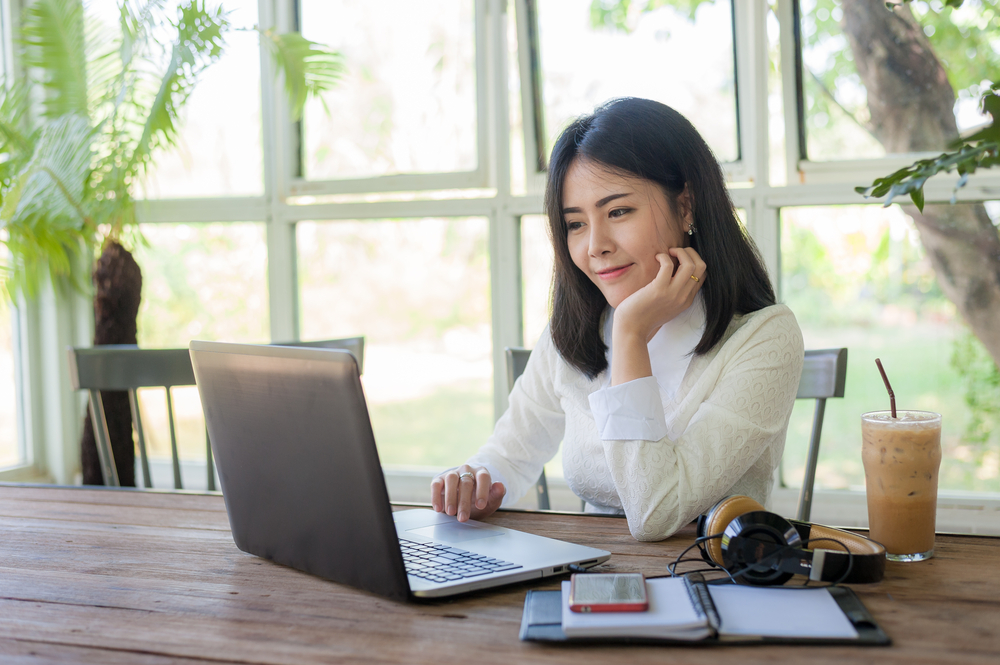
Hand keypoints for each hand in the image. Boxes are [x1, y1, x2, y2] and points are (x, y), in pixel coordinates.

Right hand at [430, 465, 505, 521]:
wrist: (465, 499)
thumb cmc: (479, 499)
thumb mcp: (491, 500)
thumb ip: (497, 494)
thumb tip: (500, 485)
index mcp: (481, 473)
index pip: (483, 477)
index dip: (482, 491)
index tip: (481, 506)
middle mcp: (467, 470)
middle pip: (466, 482)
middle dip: (464, 502)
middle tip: (463, 518)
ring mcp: (453, 473)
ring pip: (451, 479)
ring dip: (450, 497)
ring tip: (451, 513)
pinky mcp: (440, 479)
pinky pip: (436, 484)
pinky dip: (436, 496)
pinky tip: (438, 508)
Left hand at [610, 247, 705, 385]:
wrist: (632, 329)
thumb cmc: (644, 316)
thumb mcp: (666, 306)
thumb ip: (674, 293)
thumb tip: (673, 271)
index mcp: (687, 300)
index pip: (702, 275)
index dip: (694, 260)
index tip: (680, 258)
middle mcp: (684, 297)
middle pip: (701, 267)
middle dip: (690, 253)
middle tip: (675, 252)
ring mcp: (673, 293)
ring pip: (690, 264)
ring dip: (680, 252)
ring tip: (668, 253)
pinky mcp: (659, 289)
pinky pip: (668, 265)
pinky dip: (663, 256)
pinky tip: (656, 258)